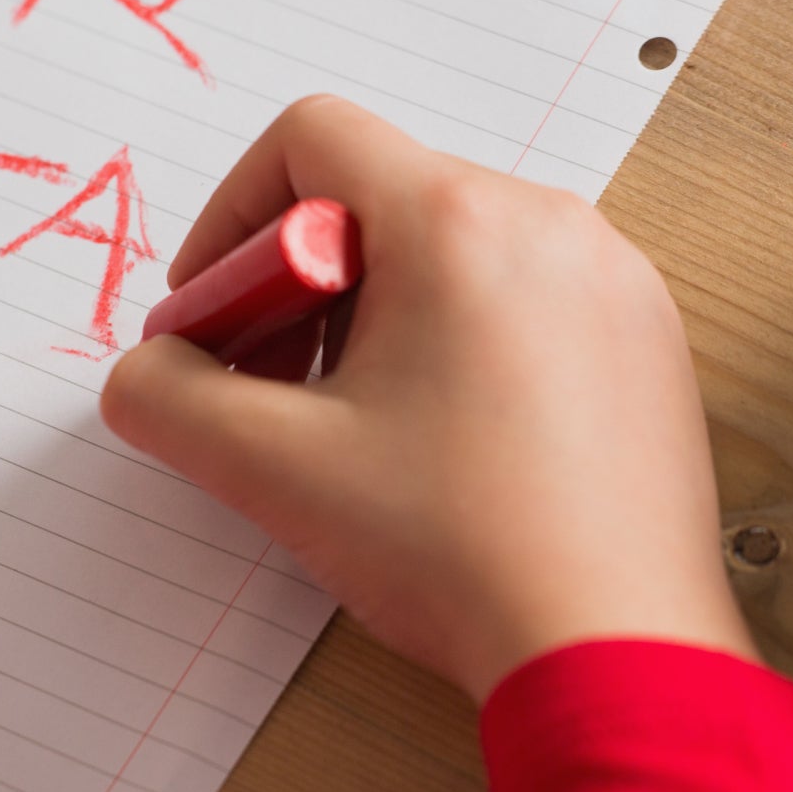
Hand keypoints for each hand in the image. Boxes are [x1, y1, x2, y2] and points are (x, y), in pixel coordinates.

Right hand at [102, 96, 753, 700]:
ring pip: (455, 248)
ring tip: (354, 423)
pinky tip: (439, 443)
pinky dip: (459, 341)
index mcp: (459, 222)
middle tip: (266, 383)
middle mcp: (550, 224)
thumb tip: (146, 374)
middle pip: (382, 196)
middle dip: (300, 282)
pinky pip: (526, 297)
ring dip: (376, 313)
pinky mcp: (647, 342)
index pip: (312, 139)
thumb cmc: (463, 552)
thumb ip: (170, 400)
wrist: (615, 652)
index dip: (230, 218)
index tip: (213, 315)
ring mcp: (613, 281)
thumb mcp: (276, 470)